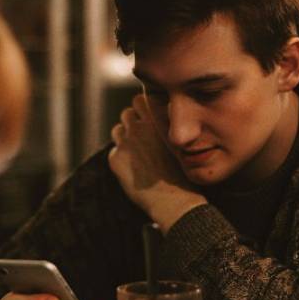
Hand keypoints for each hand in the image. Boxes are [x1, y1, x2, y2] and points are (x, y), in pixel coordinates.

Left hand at [108, 94, 205, 230]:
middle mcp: (138, 127)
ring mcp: (125, 143)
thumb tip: (155, 117)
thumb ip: (164, 125)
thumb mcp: (180, 139)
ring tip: (138, 154)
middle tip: (142, 138)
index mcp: (155, 119)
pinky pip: (115, 152)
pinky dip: (121, 158)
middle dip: (132, 122)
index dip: (144, 110)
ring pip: (118, 130)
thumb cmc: (183, 171)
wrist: (175, 199)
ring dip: (125, 138)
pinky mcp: (115, 159)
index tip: (149, 120)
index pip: (140, 100)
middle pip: (127, 113)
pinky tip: (135, 169)